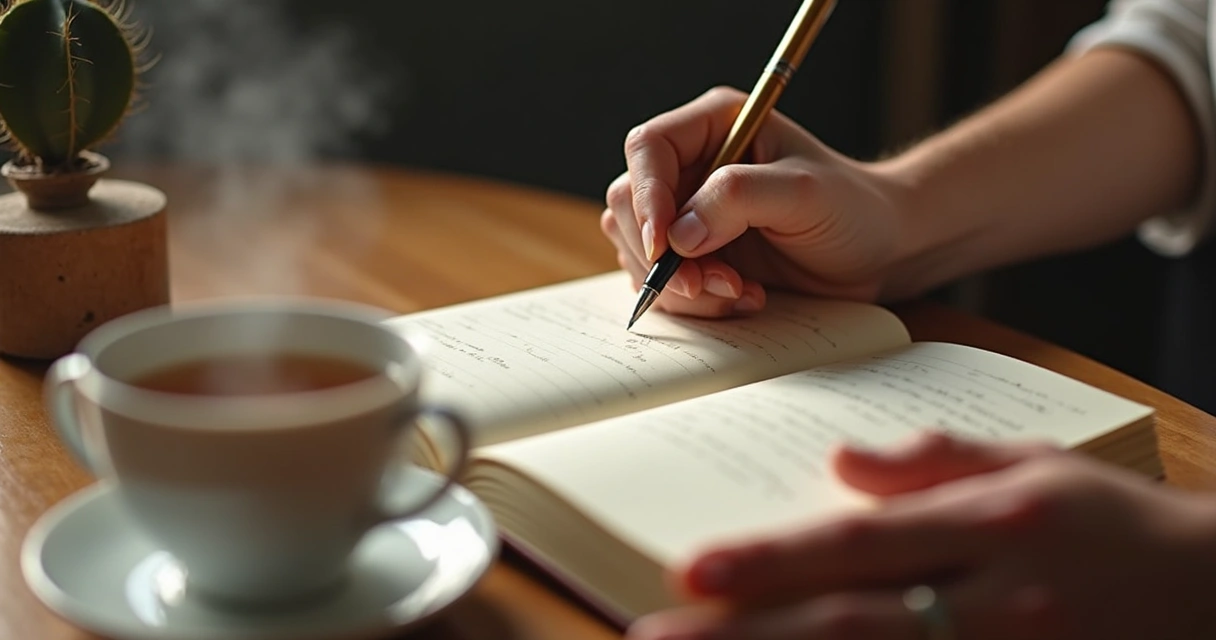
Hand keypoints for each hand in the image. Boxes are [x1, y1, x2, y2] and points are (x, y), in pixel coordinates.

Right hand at [601, 86, 915, 317]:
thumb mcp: (804, 193)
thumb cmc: (853, 209)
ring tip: (739, 292)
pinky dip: (694, 302)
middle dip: (663, 255)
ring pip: (639, 250)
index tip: (664, 246)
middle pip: (629, 204)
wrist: (878, 252)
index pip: (648, 148)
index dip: (646, 197)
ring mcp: (687, 213)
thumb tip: (677, 235)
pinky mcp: (693, 256)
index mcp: (714, 126)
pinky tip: (741, 298)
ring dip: (681, 285)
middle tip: (712, 284)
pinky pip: (663, 283)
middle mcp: (691, 166)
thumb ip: (738, 199)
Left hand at [627, 432, 1215, 639]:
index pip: (861, 546)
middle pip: (851, 626)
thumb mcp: (1033, 463)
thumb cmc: (1106, 520)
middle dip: (746, 639)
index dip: (773, 562)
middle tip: (653, 639)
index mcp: (994, 525)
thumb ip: (937, 459)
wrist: (1209, 592)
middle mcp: (996, 603)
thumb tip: (842, 458)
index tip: (691, 571)